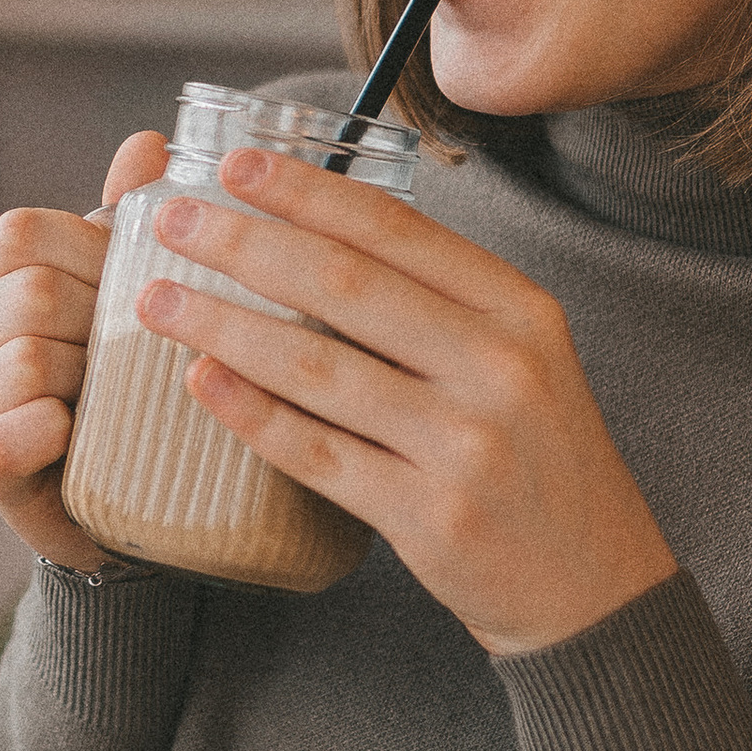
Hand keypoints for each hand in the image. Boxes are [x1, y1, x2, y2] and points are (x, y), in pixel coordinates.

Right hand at [0, 132, 167, 568]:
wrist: (115, 500)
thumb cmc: (115, 388)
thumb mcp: (121, 300)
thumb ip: (125, 225)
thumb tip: (148, 142)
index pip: (20, 232)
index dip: (90, 249)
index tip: (136, 287)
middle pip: (29, 290)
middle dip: (99, 318)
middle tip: (136, 353)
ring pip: (28, 354)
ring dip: (91, 376)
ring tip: (116, 398)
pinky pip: (7, 430)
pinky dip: (55, 429)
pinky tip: (78, 436)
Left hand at [133, 147, 676, 656]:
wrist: (593, 587)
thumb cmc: (536, 460)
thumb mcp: (522, 359)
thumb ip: (439, 304)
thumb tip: (312, 237)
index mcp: (519, 310)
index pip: (396, 229)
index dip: (305, 191)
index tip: (234, 163)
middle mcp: (498, 367)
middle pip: (346, 284)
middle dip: (244, 244)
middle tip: (171, 221)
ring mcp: (465, 445)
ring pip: (319, 367)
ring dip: (225, 326)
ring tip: (157, 301)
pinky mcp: (430, 517)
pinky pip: (318, 455)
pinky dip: (252, 414)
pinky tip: (200, 382)